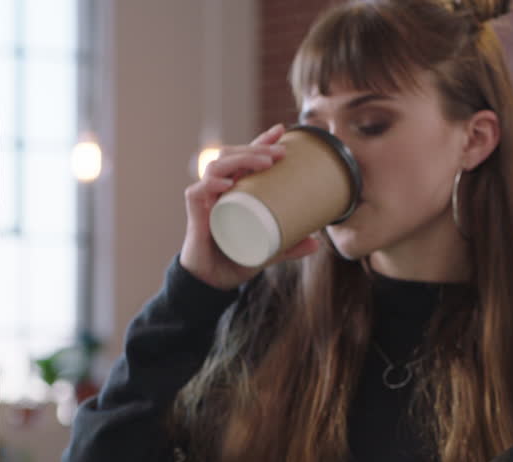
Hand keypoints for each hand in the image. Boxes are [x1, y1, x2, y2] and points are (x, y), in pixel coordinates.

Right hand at [180, 123, 320, 289]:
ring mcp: (206, 197)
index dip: (261, 141)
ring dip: (241, 159)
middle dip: (256, 148)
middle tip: (280, 152)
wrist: (214, 281)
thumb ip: (289, 245)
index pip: (246, 157)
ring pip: (217, 166)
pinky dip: (212, 184)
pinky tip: (228, 183)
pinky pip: (199, 191)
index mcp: (235, 189)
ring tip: (264, 163)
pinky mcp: (195, 211)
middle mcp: (219, 188)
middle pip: (232, 155)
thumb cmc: (236, 258)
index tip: (281, 130)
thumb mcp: (268, 250)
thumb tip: (317, 243)